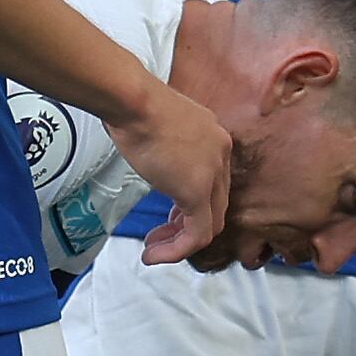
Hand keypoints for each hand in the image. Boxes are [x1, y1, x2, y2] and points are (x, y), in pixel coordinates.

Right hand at [114, 81, 237, 269]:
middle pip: (214, 205)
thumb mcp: (159, 126)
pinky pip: (195, 234)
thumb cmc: (135, 105)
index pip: (213, 183)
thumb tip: (155, 163)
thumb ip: (168, 149)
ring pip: (208, 224)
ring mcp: (212, 173)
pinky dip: (176, 250)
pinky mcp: (196, 192)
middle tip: (159, 238)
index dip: (189, 205)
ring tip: (153, 251)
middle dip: (184, 226)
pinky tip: (154, 254)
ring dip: (179, 243)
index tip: (167, 217)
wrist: (133, 101)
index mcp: (214, 138)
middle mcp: (221, 155)